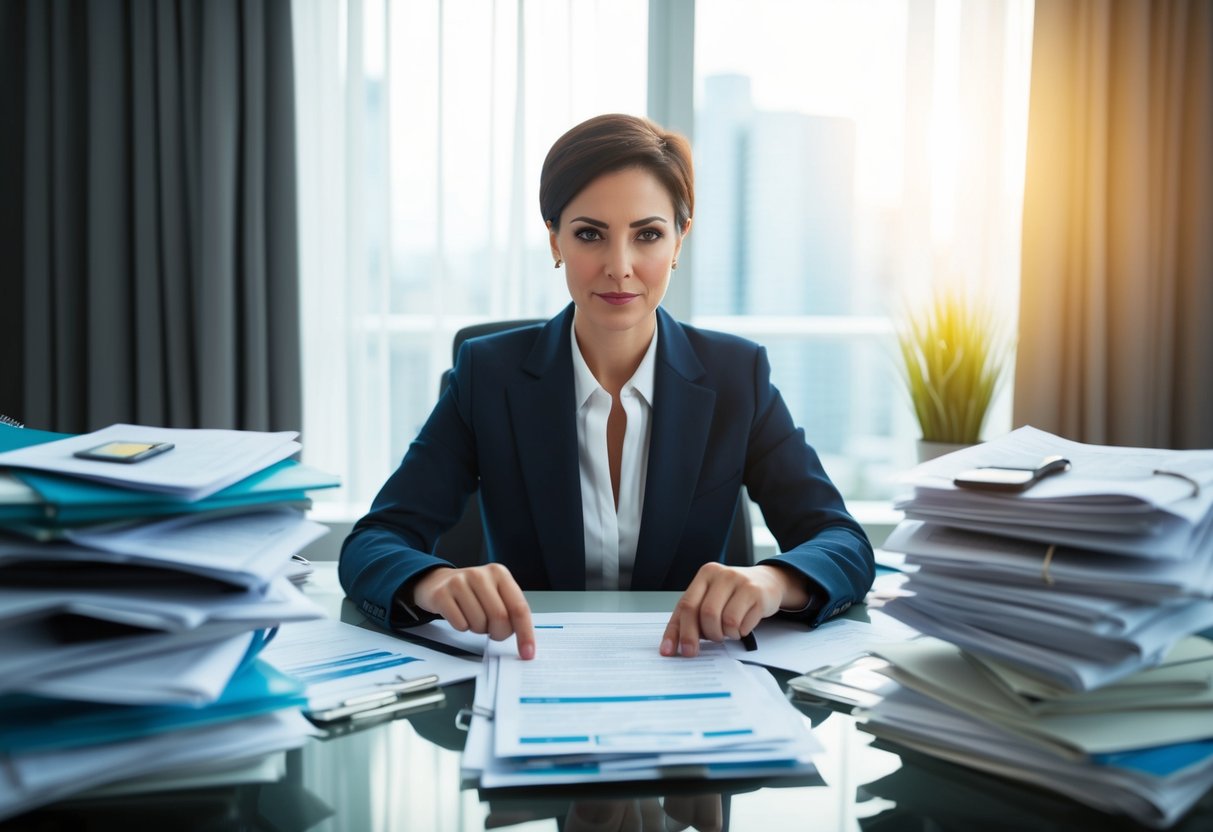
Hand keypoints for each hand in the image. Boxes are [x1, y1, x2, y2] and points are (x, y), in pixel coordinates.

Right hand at [412, 563, 535, 658]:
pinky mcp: (442, 594)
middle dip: (499, 633)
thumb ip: (511, 610)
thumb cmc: (472, 592)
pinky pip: (460, 624)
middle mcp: (480, 575)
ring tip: (474, 618)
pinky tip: (460, 615)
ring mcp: (459, 583)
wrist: (438, 582)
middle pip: (500, 618)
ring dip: (479, 630)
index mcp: (499, 573)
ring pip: (479, 623)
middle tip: (493, 632)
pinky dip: (463, 627)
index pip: (519, 607)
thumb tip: (526, 641)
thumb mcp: (495, 592)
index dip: (525, 633)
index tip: (527, 652)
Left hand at [660, 562, 807, 656]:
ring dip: (724, 634)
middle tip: (706, 644)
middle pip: (705, 613)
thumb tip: (673, 645)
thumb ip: (693, 615)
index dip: (677, 631)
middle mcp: (722, 575)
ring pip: (725, 620)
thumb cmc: (733, 594)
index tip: (670, 651)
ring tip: (728, 630)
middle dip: (703, 635)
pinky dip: (739, 632)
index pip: (686, 605)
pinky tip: (741, 626)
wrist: (767, 582)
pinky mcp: (757, 594)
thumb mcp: (711, 597)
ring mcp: (741, 583)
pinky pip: (742, 624)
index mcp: (706, 574)